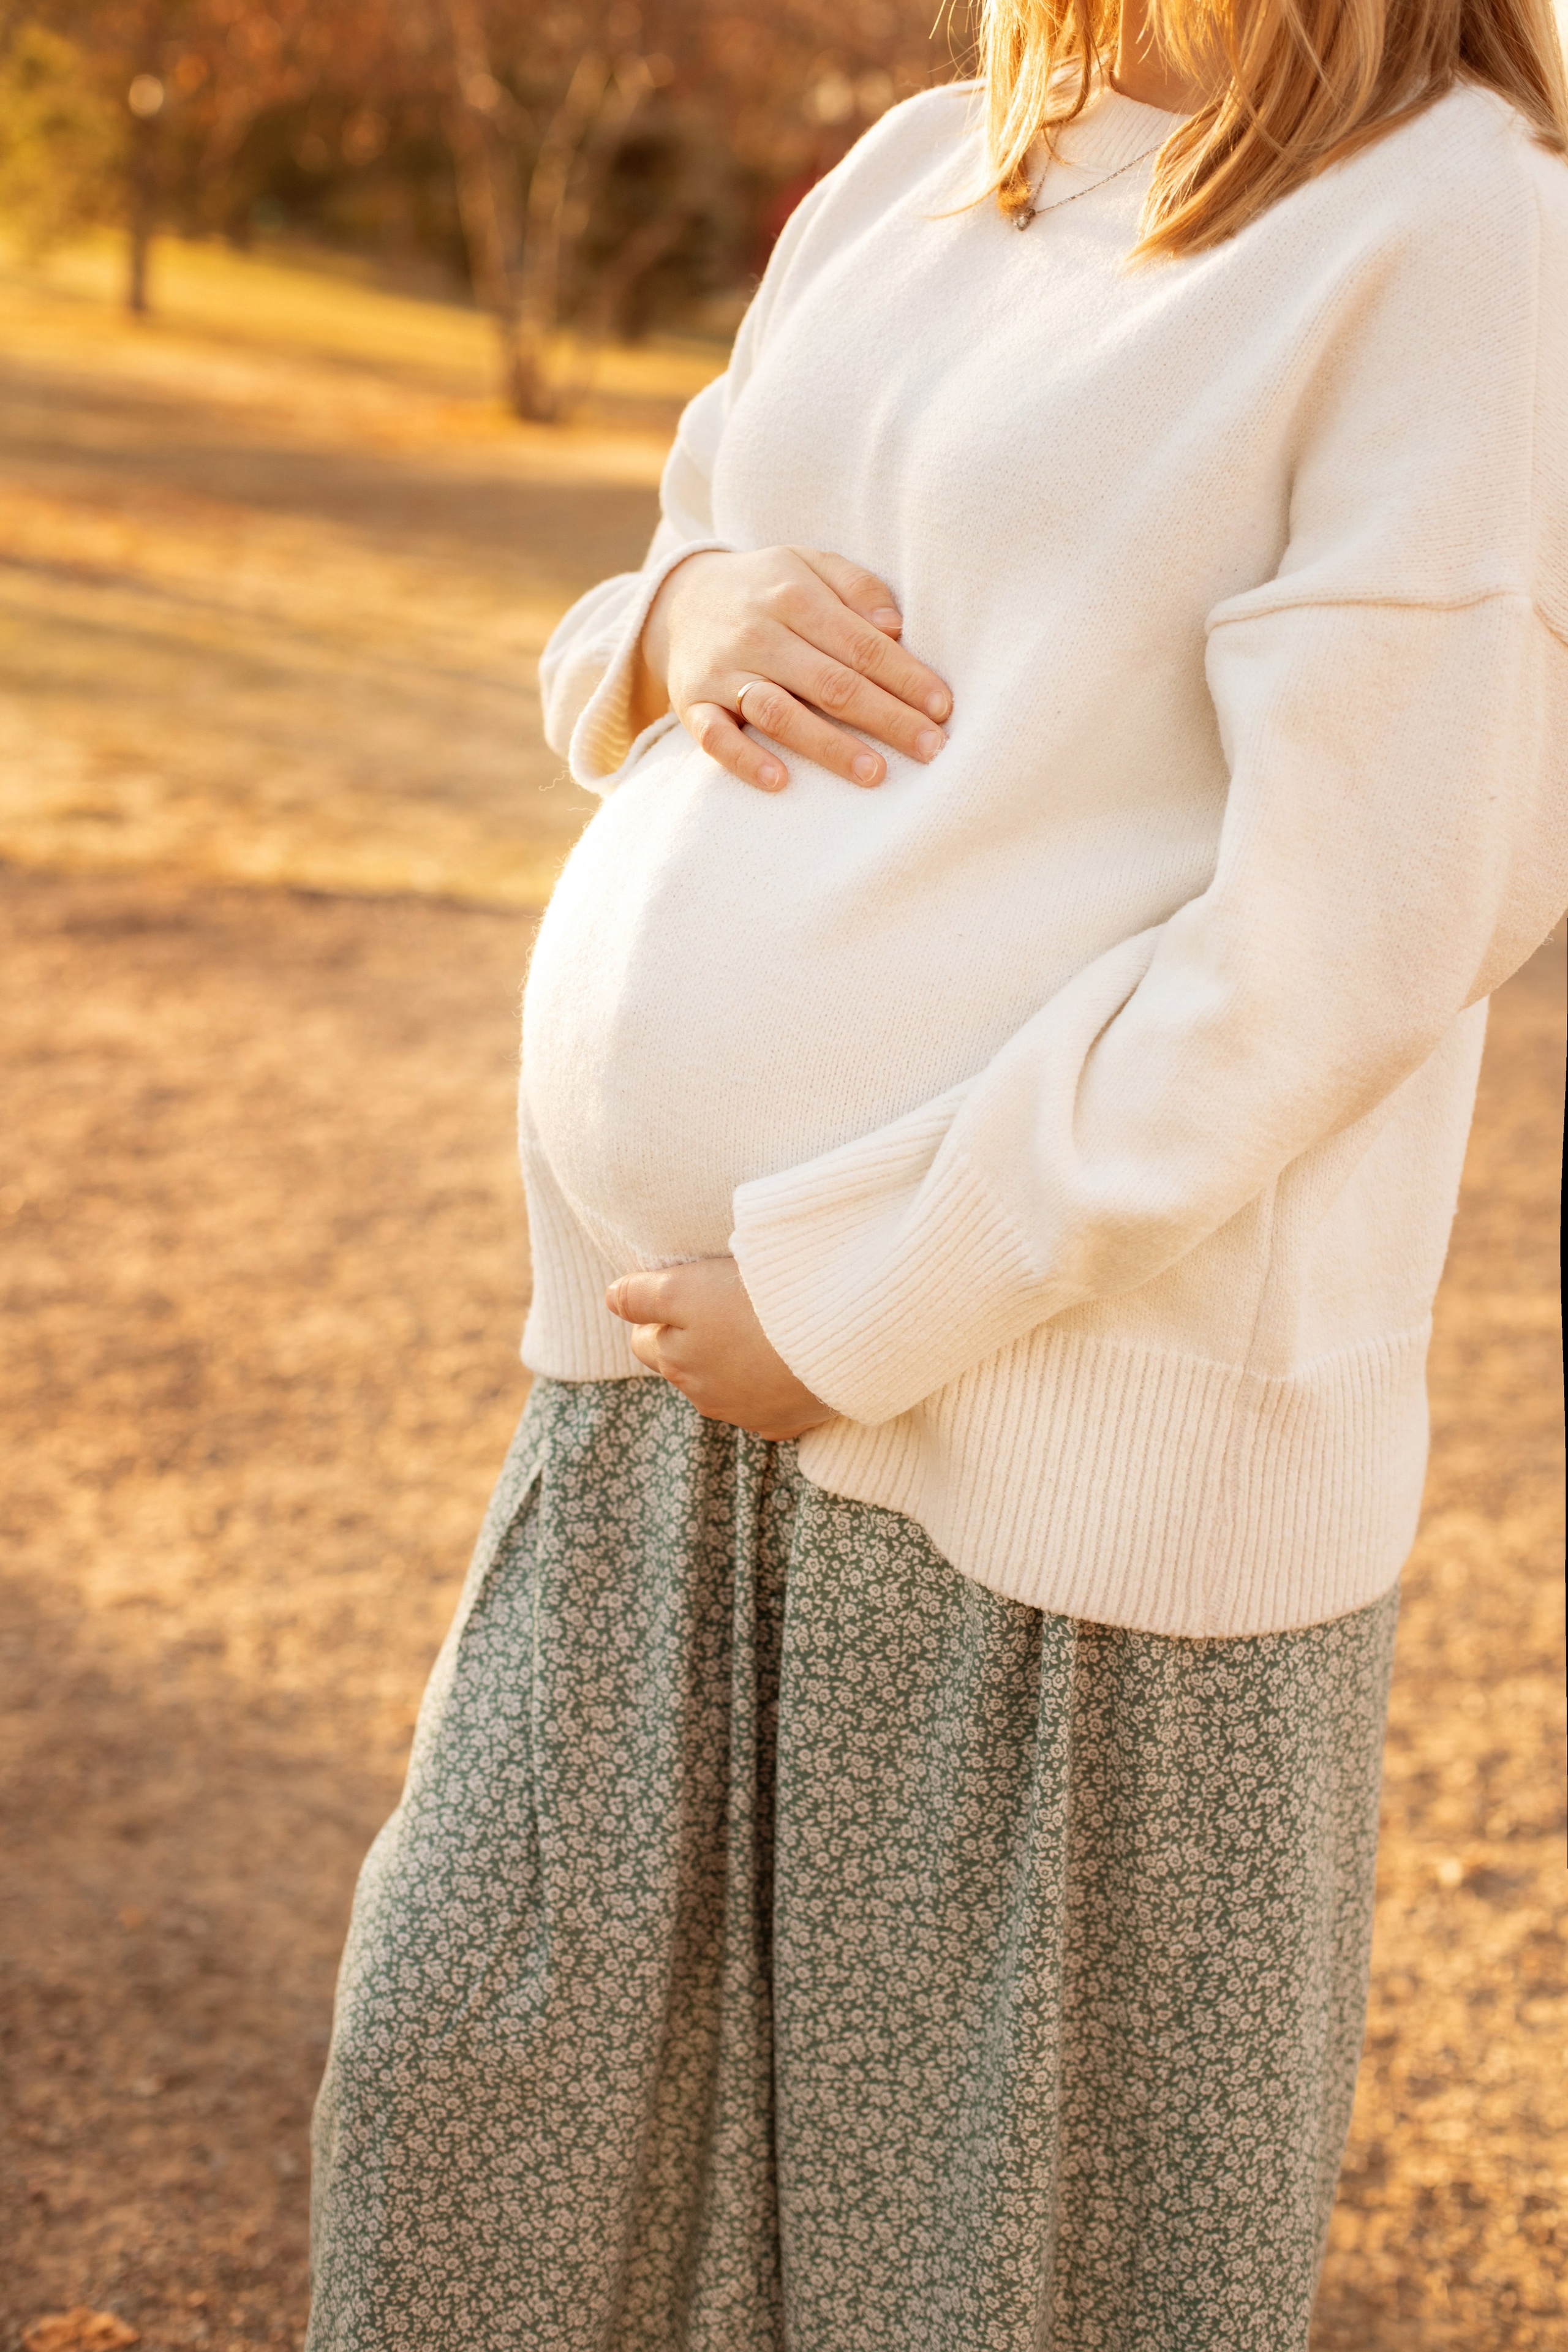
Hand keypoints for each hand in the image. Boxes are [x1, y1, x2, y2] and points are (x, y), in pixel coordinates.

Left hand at [605, 1257, 831, 1439]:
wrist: (831, 1341)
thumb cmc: (752, 1306)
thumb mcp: (682, 1288)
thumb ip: (640, 1295)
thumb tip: (611, 1299)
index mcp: (675, 1363)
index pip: (645, 1340)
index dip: (660, 1314)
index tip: (688, 1293)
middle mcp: (704, 1397)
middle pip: (685, 1365)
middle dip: (696, 1341)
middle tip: (726, 1306)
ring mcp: (747, 1415)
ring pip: (726, 1385)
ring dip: (735, 1361)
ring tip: (762, 1328)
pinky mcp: (787, 1423)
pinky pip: (770, 1403)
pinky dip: (773, 1384)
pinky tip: (789, 1360)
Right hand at [630, 545, 952, 793]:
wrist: (679, 599)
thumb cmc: (767, 589)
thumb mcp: (809, 566)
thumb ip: (856, 587)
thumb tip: (896, 627)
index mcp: (794, 596)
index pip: (861, 644)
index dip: (904, 677)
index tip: (942, 708)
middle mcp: (758, 634)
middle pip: (831, 683)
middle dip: (886, 718)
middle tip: (930, 750)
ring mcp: (722, 672)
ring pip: (779, 713)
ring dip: (828, 746)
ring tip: (874, 774)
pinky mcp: (693, 704)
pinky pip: (715, 737)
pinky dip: (745, 759)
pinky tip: (780, 782)